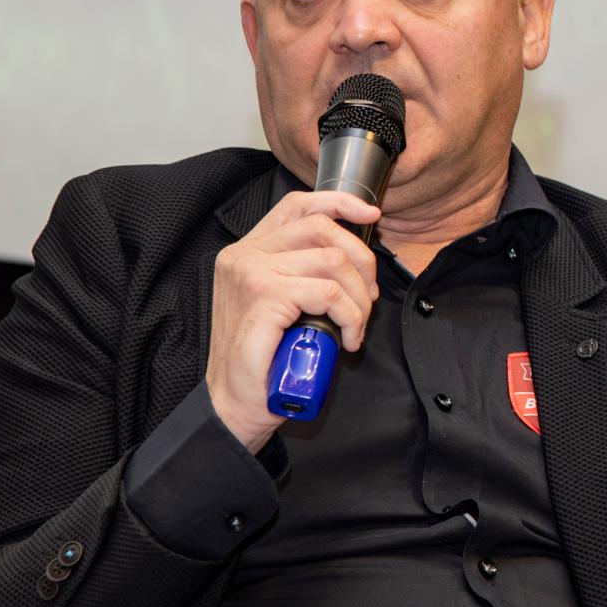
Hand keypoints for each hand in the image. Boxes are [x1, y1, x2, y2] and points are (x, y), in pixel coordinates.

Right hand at [205, 190, 380, 451]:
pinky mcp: (264, 296)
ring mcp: (252, 273)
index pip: (298, 206)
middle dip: (361, 260)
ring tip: (355, 326)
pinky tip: (348, 338)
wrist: (234, 402)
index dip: (340, 203)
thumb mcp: (283, 304)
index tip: (371, 216)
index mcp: (247, 251)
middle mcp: (245, 255)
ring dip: (358, 297)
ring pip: (332, 261)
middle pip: (322, 228)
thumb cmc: (262, 359)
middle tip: (367, 298)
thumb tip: (351, 257)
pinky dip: (351, 317)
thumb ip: (302, 273)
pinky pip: (329, 294)